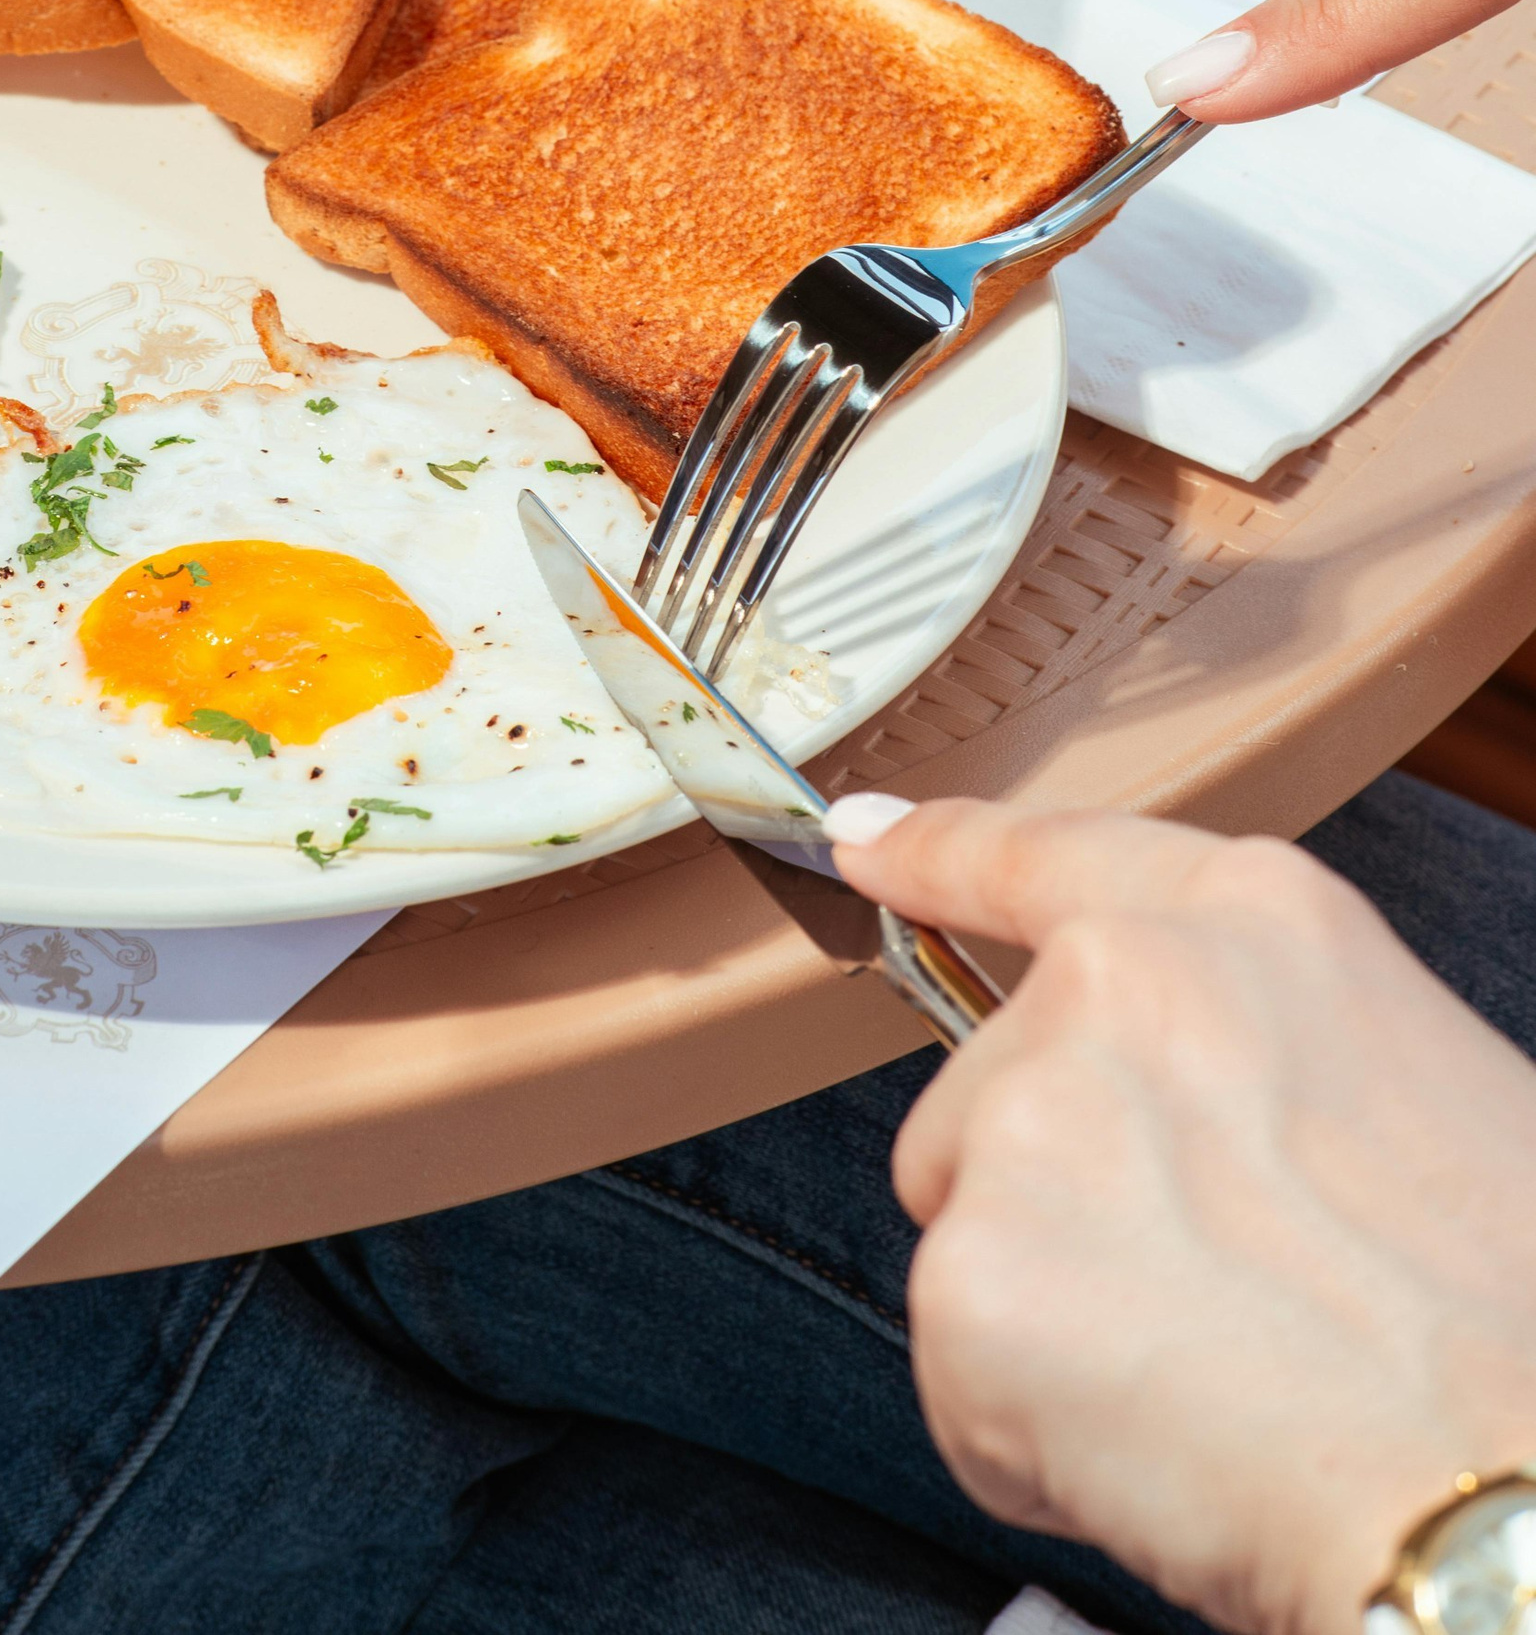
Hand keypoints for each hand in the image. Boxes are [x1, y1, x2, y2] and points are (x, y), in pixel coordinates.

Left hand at [823, 791, 1535, 1634]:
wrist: (1519, 1498)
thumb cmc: (1510, 1331)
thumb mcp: (1421, 1092)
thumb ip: (1266, 1052)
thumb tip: (1202, 1117)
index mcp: (1253, 920)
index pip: (1047, 856)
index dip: (941, 851)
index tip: (869, 840)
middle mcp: (1120, 982)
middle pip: (992, 1089)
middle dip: (1061, 1203)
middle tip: (1222, 1306)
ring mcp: (1034, 1115)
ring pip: (973, 1233)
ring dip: (1051, 1321)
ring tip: (1217, 1384)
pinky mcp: (973, 1271)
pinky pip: (965, 1379)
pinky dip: (1035, 1442)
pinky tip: (1169, 1457)